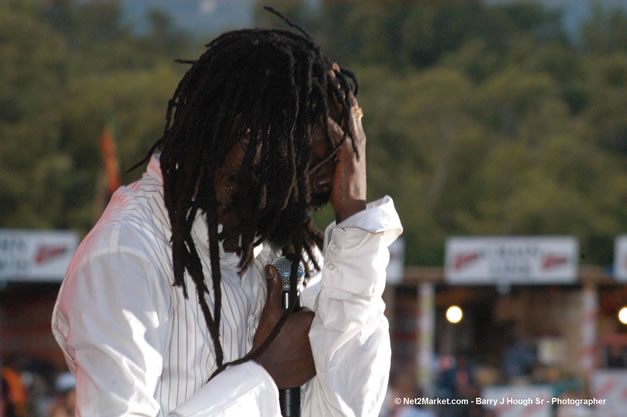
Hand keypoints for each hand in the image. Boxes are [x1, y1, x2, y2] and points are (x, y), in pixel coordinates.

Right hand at [253, 265, 315, 388]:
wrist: (264, 372)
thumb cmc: (267, 340)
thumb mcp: (270, 312)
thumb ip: (274, 289)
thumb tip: (272, 269)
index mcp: (310, 321)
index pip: (313, 313)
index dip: (303, 316)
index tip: (294, 321)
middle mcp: (319, 336)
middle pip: (317, 327)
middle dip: (307, 328)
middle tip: (292, 334)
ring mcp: (319, 353)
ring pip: (318, 341)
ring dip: (310, 341)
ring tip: (294, 346)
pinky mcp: (317, 367)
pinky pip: (318, 357)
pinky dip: (310, 356)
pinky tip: (297, 357)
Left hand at [328, 64, 366, 222]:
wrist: (353, 206)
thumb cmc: (341, 186)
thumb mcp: (337, 161)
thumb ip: (331, 146)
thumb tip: (318, 136)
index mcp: (355, 137)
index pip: (349, 108)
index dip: (341, 90)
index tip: (332, 73)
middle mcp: (358, 136)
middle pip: (349, 105)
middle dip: (339, 85)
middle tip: (330, 66)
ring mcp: (354, 144)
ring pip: (345, 113)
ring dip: (335, 95)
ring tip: (326, 79)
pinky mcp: (348, 154)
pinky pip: (337, 133)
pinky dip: (328, 120)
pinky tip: (318, 110)